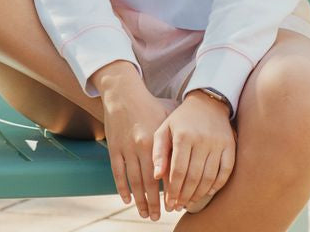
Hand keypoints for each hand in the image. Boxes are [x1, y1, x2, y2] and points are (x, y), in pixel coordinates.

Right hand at [91, 61, 169, 220]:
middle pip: (149, 182)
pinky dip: (122, 188)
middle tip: (159, 217)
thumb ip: (179, 134)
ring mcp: (126, 148)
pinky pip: (118, 173)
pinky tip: (127, 199)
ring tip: (145, 214)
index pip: (166, 172)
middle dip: (154, 203)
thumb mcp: (169, 115)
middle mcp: (142, 146)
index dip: (170, 191)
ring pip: (133, 181)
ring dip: (139, 200)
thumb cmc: (149, 103)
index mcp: (157, 140)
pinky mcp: (114, 148)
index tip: (174, 204)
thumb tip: (196, 150)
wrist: (123, 92)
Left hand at [152, 90, 236, 212]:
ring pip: (209, 178)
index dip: (173, 190)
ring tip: (189, 201)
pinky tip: (207, 192)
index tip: (169, 202)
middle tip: (178, 205)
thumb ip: (158, 152)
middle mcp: (202, 140)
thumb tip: (157, 176)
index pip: (178, 171)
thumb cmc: (181, 119)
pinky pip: (225, 172)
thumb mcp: (164, 129)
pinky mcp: (230, 146)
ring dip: (199, 194)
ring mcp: (218, 143)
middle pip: (194, 177)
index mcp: (183, 135)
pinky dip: (217, 185)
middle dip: (184, 195)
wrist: (207, 102)